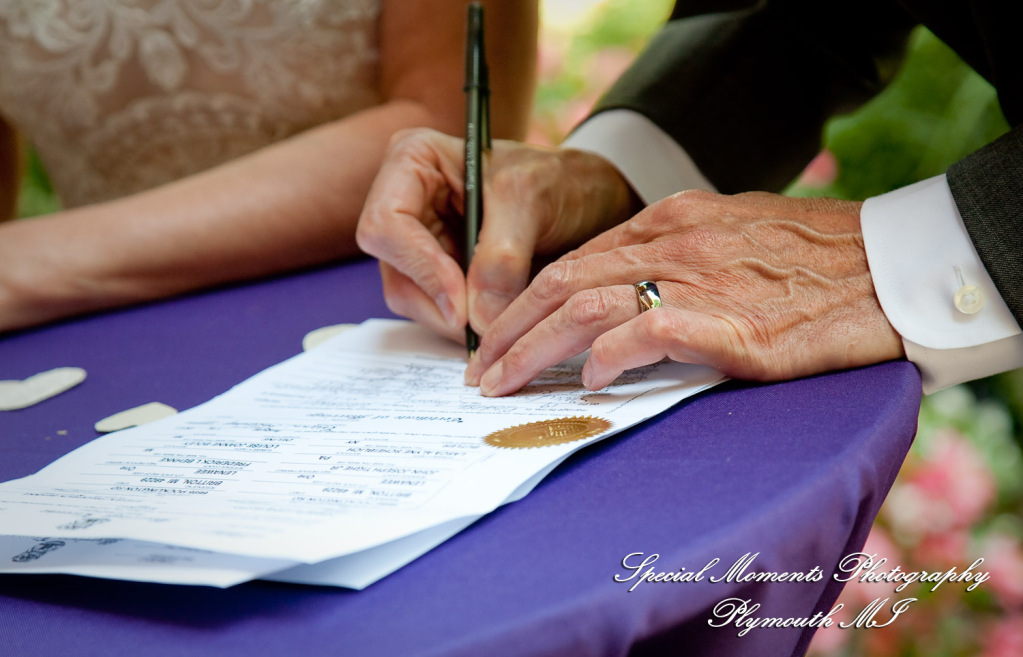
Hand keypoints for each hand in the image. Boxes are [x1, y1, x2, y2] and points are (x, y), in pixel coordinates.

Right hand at [355, 128, 639, 342]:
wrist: (588, 200)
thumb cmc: (560, 179)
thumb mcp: (532, 201)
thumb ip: (501, 257)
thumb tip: (477, 319)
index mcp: (413, 161)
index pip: (386, 225)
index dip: (420, 268)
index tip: (462, 305)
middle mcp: (406, 202)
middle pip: (395, 270)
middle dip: (439, 304)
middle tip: (485, 329)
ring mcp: (419, 242)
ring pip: (412, 299)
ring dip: (453, 321)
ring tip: (501, 321)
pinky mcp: (438, 274)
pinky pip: (436, 312)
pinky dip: (464, 325)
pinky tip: (497, 321)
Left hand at [464, 190, 904, 395]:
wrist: (890, 267)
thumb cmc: (816, 262)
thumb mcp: (733, 237)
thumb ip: (678, 260)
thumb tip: (629, 303)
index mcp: (670, 220)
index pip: (574, 260)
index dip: (525, 302)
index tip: (496, 337)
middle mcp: (673, 243)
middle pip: (562, 281)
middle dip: (507, 329)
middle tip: (477, 372)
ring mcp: (696, 279)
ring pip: (584, 305)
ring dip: (531, 349)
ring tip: (501, 386)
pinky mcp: (726, 322)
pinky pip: (642, 332)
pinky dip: (603, 356)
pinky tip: (583, 381)